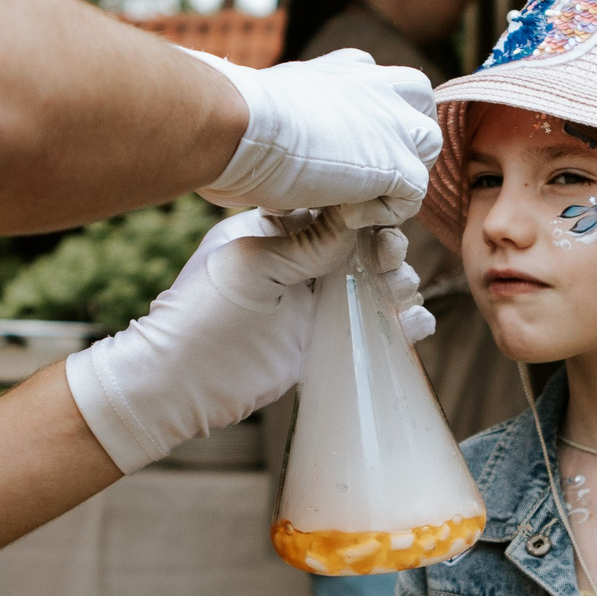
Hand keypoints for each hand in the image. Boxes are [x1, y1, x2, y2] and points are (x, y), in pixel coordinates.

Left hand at [65, 208, 430, 473]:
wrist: (181, 385)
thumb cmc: (202, 317)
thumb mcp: (254, 269)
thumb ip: (306, 243)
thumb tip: (358, 214)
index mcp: (275, 233)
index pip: (333, 211)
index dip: (365, 215)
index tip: (382, 224)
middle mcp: (299, 262)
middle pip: (363, 246)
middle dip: (387, 253)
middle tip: (389, 264)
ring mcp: (312, 301)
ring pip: (374, 284)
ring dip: (397, 287)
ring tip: (399, 298)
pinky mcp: (323, 339)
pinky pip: (372, 325)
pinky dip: (400, 324)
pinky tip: (415, 325)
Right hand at [189, 47, 441, 218]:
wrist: (234, 124)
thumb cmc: (228, 120)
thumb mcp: (266, 108)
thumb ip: (286, 120)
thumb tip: (263, 144)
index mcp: (343, 69)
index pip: (380, 82)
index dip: (371, 117)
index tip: (338, 146)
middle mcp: (375, 85)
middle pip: (419, 102)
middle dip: (403, 137)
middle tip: (361, 173)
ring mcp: (392, 122)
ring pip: (427, 147)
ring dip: (398, 176)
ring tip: (352, 196)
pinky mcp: (397, 162)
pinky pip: (413, 195)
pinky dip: (383, 212)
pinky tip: (342, 213)